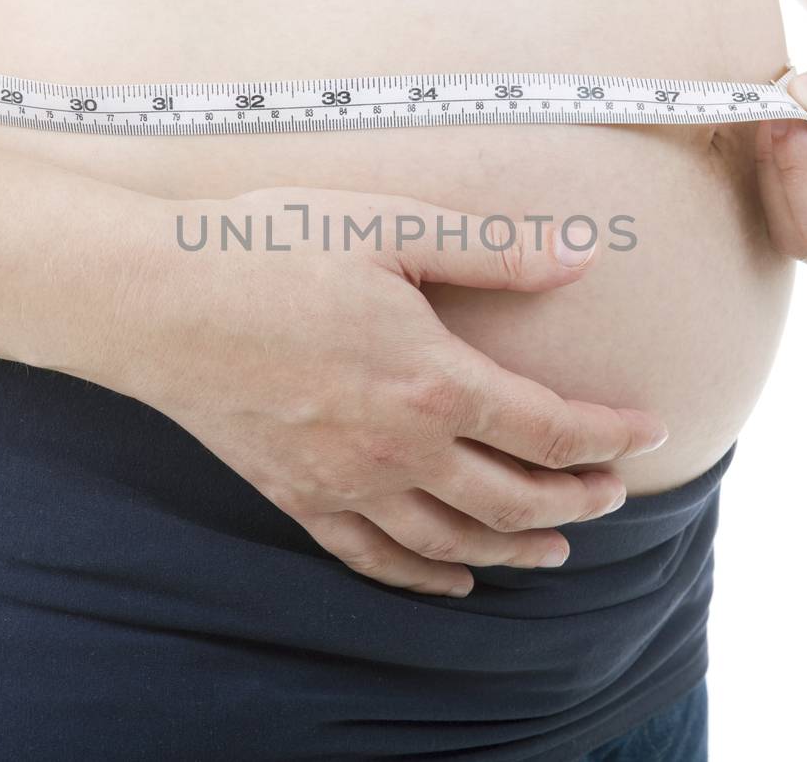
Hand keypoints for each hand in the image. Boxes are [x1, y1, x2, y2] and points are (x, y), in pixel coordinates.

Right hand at [99, 187, 669, 597]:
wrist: (156, 300)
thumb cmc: (271, 247)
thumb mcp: (391, 226)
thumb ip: (492, 249)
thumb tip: (580, 259)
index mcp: (433, 379)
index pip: (550, 428)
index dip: (610, 437)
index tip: (649, 431)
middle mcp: (399, 448)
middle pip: (514, 498)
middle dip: (578, 500)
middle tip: (613, 494)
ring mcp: (346, 483)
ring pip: (454, 541)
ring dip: (516, 550)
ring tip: (556, 551)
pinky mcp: (298, 497)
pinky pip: (374, 558)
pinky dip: (424, 578)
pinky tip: (454, 580)